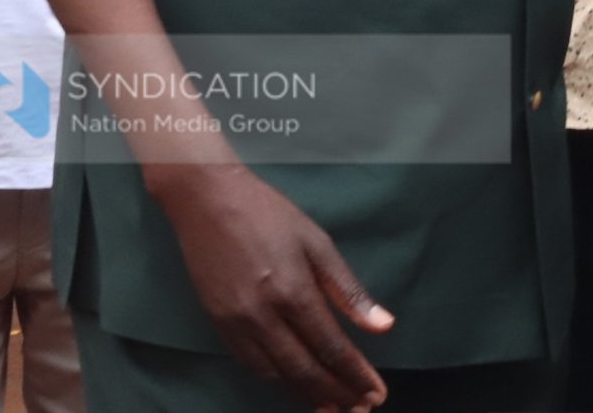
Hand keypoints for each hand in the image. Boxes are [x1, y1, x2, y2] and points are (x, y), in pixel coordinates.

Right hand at [150, 162, 393, 409]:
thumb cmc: (271, 215)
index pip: (331, 348)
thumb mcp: (318, 244)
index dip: (356, 375)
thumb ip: (348, 291)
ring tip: (332, 407)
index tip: (377, 394)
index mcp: (293, 291)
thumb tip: (384, 326)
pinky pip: (250, 363)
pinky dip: (275, 380)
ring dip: (306, 395)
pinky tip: (293, 385)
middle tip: (362, 410)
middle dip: (336, 394)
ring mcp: (236, 323)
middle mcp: (262, 315)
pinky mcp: (217, 324)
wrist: (208, 202)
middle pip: (304, 369)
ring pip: (275, 374)